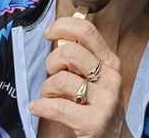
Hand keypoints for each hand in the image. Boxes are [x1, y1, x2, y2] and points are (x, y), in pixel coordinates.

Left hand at [29, 16, 130, 137]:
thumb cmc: (98, 106)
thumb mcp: (97, 77)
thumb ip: (82, 57)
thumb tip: (58, 36)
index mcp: (110, 61)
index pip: (87, 31)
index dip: (63, 26)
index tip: (49, 33)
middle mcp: (111, 77)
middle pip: (70, 52)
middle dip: (52, 62)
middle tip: (52, 74)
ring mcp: (105, 100)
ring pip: (61, 79)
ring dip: (47, 88)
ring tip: (50, 96)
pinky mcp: (94, 122)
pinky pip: (58, 107)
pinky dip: (42, 106)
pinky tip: (37, 107)